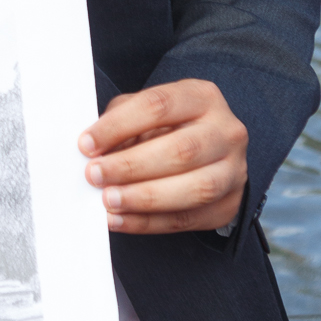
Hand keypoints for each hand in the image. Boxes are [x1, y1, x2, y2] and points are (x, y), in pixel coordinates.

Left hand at [79, 79, 248, 233]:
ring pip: (194, 189)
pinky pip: (189, 219)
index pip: (159, 107)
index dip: (119, 125)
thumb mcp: (146, 111)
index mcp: (202, 98)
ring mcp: (233, 171)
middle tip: (95, 174)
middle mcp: (226, 132)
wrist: (209, 150)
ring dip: (144, 198)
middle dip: (131, 166)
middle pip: (181, 150)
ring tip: (108, 200)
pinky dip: (150, 222)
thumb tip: (91, 148)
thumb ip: (121, 122)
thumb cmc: (170, 126)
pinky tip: (122, 219)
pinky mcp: (229, 205)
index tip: (87, 143)